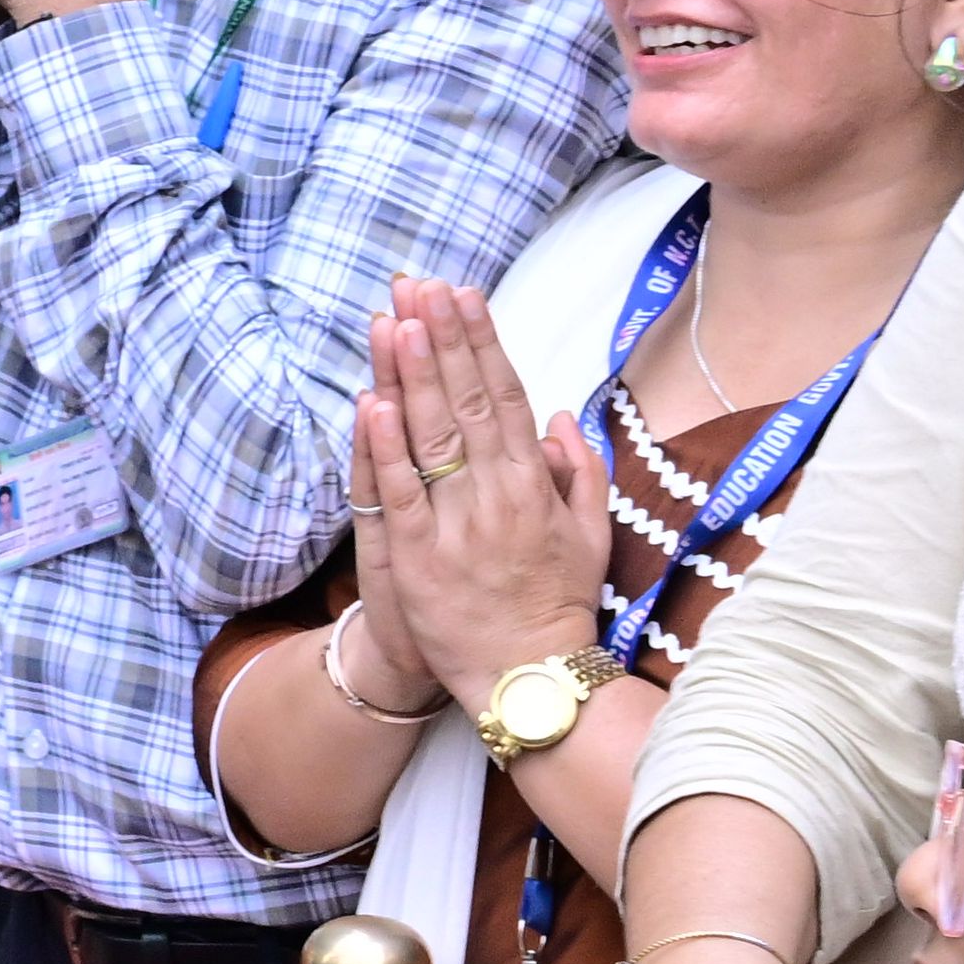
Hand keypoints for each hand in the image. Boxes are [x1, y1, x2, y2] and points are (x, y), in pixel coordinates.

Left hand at [355, 277, 611, 705]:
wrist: (529, 679)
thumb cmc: (557, 604)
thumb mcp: (591, 534)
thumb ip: (580, 471)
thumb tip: (560, 414)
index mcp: (535, 484)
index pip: (503, 395)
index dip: (481, 341)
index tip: (464, 294)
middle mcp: (497, 495)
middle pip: (464, 401)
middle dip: (442, 338)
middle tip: (421, 284)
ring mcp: (455, 524)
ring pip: (430, 437)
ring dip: (412, 374)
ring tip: (398, 318)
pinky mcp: (418, 556)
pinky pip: (399, 493)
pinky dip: (385, 447)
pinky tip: (373, 401)